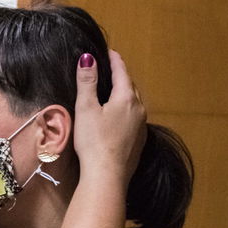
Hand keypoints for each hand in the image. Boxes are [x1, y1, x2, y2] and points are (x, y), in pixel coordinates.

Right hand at [73, 50, 145, 186]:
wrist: (107, 176)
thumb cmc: (94, 141)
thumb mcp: (86, 108)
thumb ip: (87, 82)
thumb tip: (88, 58)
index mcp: (126, 98)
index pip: (122, 72)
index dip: (114, 60)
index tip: (109, 51)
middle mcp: (139, 110)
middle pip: (130, 87)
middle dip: (121, 77)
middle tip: (111, 70)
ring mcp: (141, 127)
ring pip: (135, 104)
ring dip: (125, 95)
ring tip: (114, 92)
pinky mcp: (139, 143)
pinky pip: (134, 120)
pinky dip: (127, 112)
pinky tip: (119, 118)